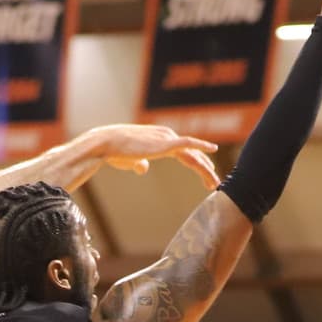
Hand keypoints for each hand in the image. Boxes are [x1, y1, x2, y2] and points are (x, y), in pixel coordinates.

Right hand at [82, 124, 220, 190]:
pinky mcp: (165, 142)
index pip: (185, 154)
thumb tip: (143, 168)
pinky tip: (213, 150)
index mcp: (161, 141)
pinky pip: (188, 144)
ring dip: (205, 169)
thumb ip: (140, 163)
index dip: (197, 166)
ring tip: (215, 182)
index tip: (206, 179)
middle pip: (193, 155)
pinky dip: (201, 146)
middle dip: (205, 170)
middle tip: (214, 184)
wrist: (107, 144)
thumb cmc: (116, 152)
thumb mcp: (131, 160)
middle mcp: (167, 137)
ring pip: (193, 155)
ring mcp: (167, 138)